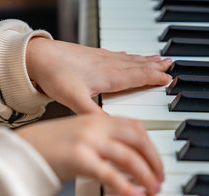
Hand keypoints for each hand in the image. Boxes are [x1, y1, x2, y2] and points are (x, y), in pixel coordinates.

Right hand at [15, 114, 164, 195]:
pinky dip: (126, 187)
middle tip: (159, 179)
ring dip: (146, 175)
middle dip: (154, 160)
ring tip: (152, 191)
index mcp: (95, 119)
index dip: (150, 145)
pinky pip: (110, 174)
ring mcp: (87, 141)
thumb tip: (121, 160)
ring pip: (128, 157)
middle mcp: (94, 127)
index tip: (155, 162)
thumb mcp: (76, 136)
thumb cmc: (44, 146)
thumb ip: (99, 141)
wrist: (19, 150)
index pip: (134, 127)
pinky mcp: (79, 159)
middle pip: (137, 139)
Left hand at [26, 38, 172, 114]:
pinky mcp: (91, 55)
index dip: (153, 79)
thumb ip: (92, 114)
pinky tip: (127, 55)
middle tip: (171, 65)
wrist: (37, 56)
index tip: (169, 79)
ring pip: (129, 59)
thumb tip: (109, 128)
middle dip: (155, 67)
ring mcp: (100, 58)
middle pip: (137, 66)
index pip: (137, 77)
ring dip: (145, 60)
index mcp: (107, 76)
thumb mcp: (73, 99)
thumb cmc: (55, 75)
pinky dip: (128, 56)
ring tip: (158, 58)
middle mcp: (108, 65)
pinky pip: (117, 55)